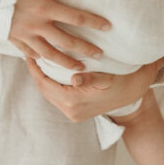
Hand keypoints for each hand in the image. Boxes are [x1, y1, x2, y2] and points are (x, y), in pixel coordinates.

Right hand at [8, 0, 111, 70]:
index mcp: (43, 8)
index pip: (75, 17)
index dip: (93, 22)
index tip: (108, 27)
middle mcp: (36, 26)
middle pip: (66, 41)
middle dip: (85, 49)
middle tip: (101, 55)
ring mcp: (25, 36)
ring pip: (50, 54)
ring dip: (67, 62)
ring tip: (80, 68)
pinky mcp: (14, 41)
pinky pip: (31, 55)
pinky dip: (42, 60)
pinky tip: (49, 63)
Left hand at [24, 56, 163, 122]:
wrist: (135, 97)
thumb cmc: (122, 81)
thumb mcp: (109, 78)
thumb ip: (91, 79)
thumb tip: (75, 78)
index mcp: (75, 103)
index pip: (45, 84)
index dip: (35, 68)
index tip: (28, 51)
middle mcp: (71, 111)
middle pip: (44, 89)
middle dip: (35, 71)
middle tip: (28, 51)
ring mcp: (73, 113)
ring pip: (49, 93)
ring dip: (42, 77)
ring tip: (36, 58)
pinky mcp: (75, 112)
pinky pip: (56, 95)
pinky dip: (51, 82)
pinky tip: (49, 69)